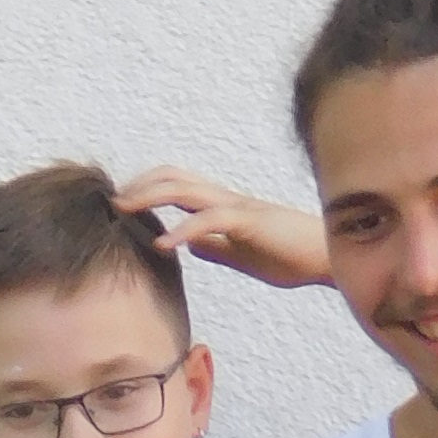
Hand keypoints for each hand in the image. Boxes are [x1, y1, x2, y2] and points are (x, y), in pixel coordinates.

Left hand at [112, 166, 332, 290]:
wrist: (326, 258)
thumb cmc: (290, 256)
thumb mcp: (242, 255)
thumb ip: (215, 247)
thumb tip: (189, 244)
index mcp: (223, 206)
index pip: (178, 186)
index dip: (147, 189)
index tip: (121, 204)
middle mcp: (226, 199)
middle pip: (174, 178)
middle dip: (139, 185)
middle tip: (110, 200)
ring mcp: (237, 207)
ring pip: (185, 189)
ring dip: (150, 197)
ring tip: (123, 208)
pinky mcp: (249, 222)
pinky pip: (209, 221)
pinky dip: (181, 230)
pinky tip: (161, 245)